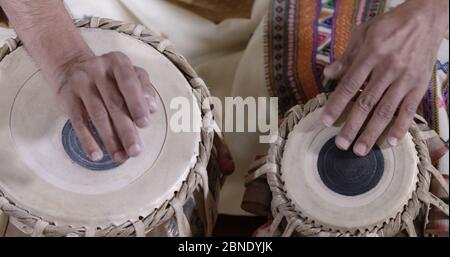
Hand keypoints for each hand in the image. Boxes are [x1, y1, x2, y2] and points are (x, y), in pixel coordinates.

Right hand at [56, 51, 156, 162]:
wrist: (71, 66)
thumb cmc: (110, 77)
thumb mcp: (128, 75)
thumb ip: (143, 90)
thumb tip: (151, 108)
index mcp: (118, 62)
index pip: (129, 83)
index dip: (137, 104)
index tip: (145, 125)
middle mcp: (98, 69)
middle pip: (114, 104)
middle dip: (126, 130)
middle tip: (135, 151)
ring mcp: (81, 82)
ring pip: (97, 115)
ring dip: (110, 139)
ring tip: (120, 157)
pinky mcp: (67, 97)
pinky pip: (78, 122)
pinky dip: (88, 140)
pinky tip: (96, 155)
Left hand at [321, 0, 448, 155]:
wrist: (426, 18)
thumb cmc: (390, 26)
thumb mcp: (363, 34)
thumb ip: (346, 57)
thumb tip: (328, 74)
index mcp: (371, 54)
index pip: (350, 85)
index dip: (336, 104)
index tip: (325, 121)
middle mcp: (388, 69)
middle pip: (366, 103)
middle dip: (352, 126)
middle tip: (340, 144)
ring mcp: (405, 79)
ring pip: (386, 111)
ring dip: (372, 133)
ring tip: (360, 150)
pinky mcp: (419, 86)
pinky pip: (408, 110)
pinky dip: (400, 127)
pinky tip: (390, 142)